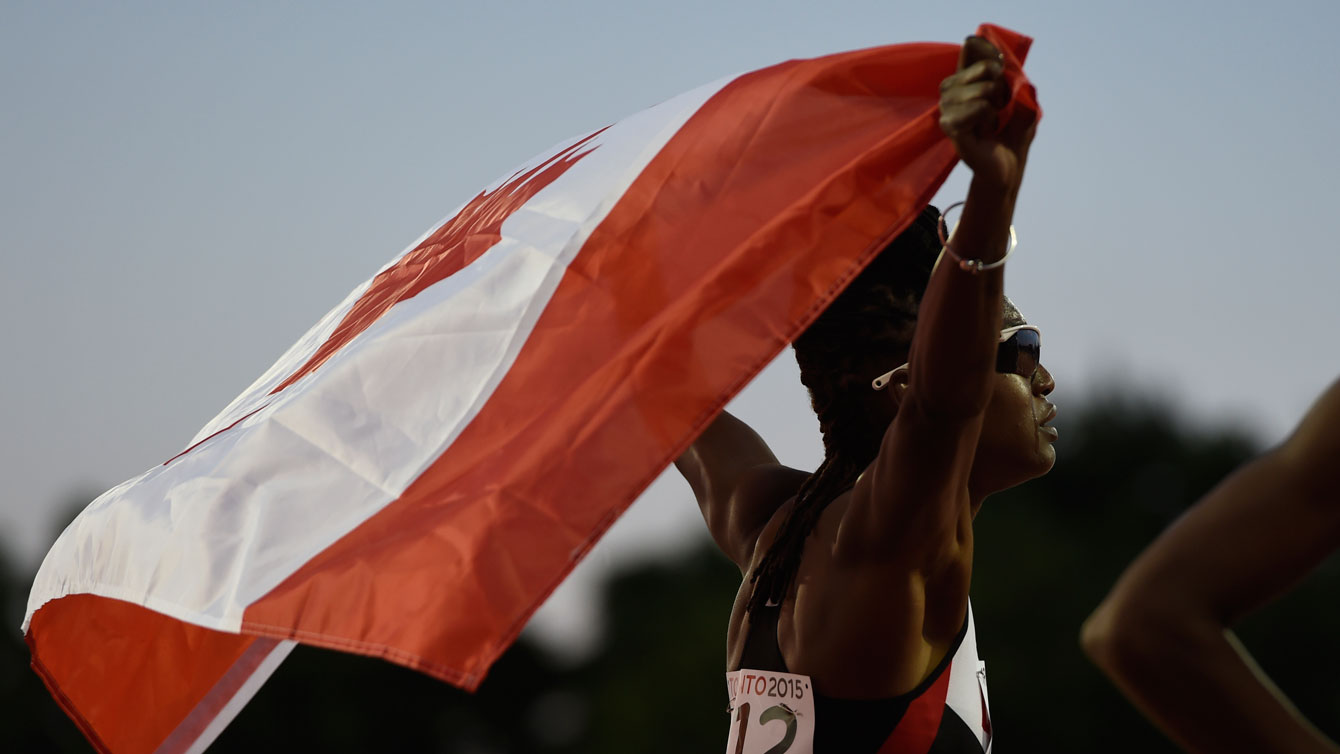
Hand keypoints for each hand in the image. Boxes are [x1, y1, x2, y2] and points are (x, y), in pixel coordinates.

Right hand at [939, 35, 1036, 190]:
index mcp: (968, 83)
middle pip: (980, 69)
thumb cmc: (1013, 134)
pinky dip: (988, 117)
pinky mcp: (952, 129)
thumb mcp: (1022, 102)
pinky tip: (986, 131)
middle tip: (999, 109)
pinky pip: (977, 109)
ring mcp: (949, 111)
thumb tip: (999, 68)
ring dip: (995, 106)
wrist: (1009, 167)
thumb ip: (1014, 80)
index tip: (998, 65)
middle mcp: (953, 94)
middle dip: (999, 87)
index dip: (983, 50)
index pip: (970, 51)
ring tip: (992, 123)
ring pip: (980, 90)